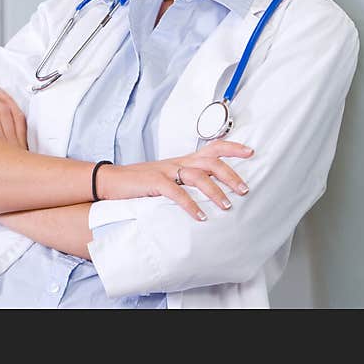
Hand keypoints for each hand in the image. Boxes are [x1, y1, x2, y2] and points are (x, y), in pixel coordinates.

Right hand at [97, 140, 253, 221]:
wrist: (112, 181)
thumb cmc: (141, 182)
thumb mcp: (168, 177)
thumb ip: (187, 181)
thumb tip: (211, 192)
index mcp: (183, 160)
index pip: (212, 147)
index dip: (233, 148)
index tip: (251, 151)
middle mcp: (178, 162)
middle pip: (211, 162)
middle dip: (231, 174)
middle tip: (245, 190)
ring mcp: (166, 171)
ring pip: (198, 175)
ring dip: (215, 191)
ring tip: (227, 206)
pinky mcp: (154, 182)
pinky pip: (176, 192)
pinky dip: (190, 205)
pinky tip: (200, 216)